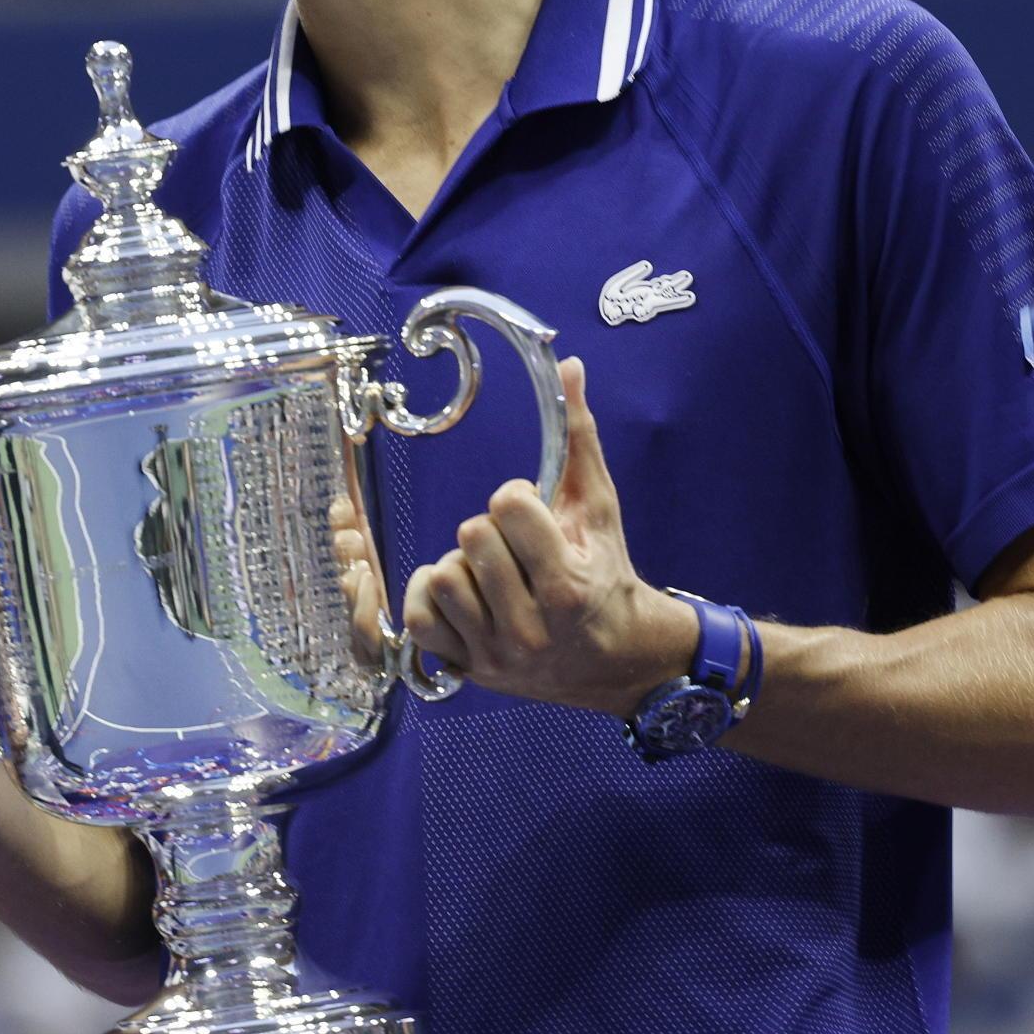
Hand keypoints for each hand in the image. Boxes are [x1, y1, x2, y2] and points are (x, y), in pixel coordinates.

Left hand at [401, 358, 694, 715]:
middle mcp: (531, 625)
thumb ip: (579, 438)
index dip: (516, 498)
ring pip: (441, 576)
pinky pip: (418, 617)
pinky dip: (429, 597)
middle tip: (513, 547)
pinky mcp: (469, 666)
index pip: (508, 507)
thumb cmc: (604, 574)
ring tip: (491, 573)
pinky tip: (460, 592)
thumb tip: (570, 366)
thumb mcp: (600, 508)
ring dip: (460, 564)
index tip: (532, 514)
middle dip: (488, 530)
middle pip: (470, 537)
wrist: (615, 659)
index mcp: (568, 584)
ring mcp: (497, 651)